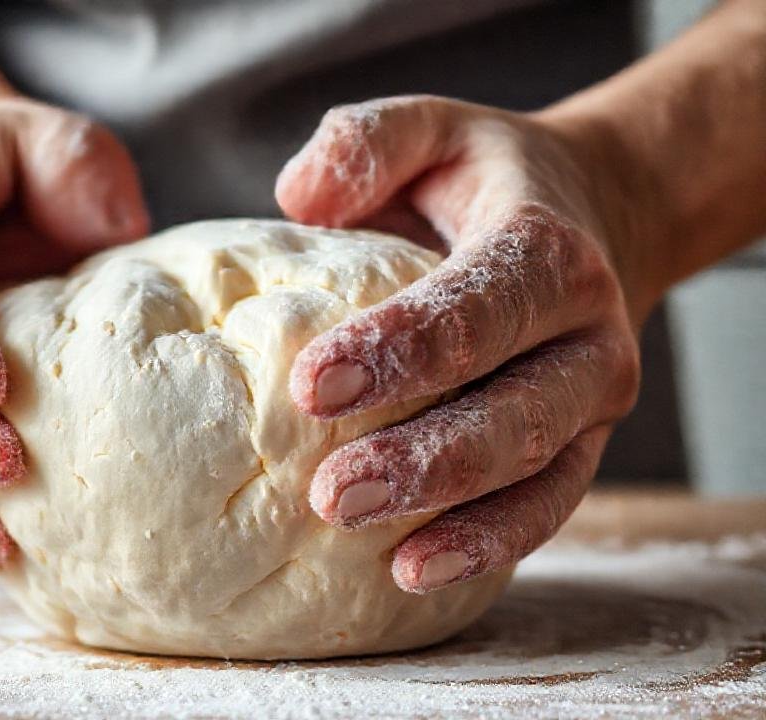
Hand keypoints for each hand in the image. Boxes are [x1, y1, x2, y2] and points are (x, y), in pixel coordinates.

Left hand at [277, 96, 647, 592]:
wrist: (589, 219)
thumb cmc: (481, 184)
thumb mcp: (431, 130)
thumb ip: (368, 143)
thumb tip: (300, 195)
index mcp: (546, 251)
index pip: (477, 304)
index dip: (399, 346)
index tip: (310, 384)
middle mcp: (586, 334)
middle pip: (516, 408)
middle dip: (424, 456)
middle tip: (329, 492)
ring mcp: (588, 403)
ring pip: (535, 471)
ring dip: (450, 513)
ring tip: (358, 535)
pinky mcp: (575, 449)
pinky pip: (544, 510)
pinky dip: (486, 545)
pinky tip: (412, 571)